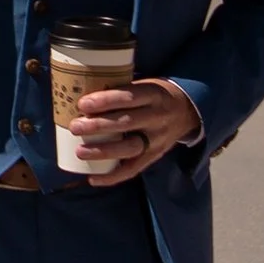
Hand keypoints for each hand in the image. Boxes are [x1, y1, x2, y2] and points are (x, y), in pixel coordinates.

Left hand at [70, 78, 204, 184]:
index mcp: (153, 94)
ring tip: (80, 151)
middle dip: (99, 126)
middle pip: (127, 123)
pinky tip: (93, 178)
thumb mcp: (145, 84)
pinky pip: (134, 169)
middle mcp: (158, 117)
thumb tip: (81, 90)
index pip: (128, 97)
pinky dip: (112, 176)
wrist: (188, 110)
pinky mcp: (155, 156)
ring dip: (103, 151)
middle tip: (75, 127)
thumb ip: (121, 90)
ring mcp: (157, 139)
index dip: (105, 101)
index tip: (83, 104)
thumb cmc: (154, 95)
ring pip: (130, 148)